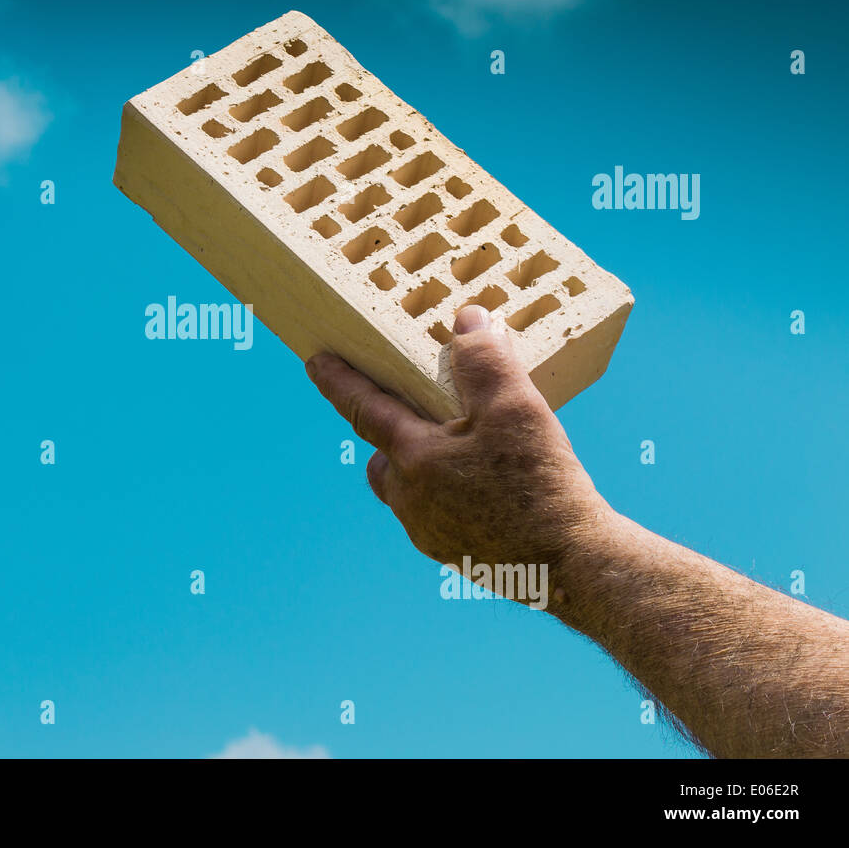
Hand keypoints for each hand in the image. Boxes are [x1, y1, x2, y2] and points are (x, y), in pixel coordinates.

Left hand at [305, 305, 608, 596]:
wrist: (571, 566)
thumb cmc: (539, 486)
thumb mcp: (515, 408)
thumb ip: (484, 361)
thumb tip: (466, 321)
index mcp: (413, 457)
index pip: (362, 408)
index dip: (339, 381)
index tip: (315, 362)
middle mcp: (410, 498)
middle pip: (384, 455)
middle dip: (390, 432)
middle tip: (412, 411)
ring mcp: (430, 532)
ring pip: (410, 488)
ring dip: (423, 464)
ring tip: (461, 447)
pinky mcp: (456, 553)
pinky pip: (438, 514)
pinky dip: (451, 492)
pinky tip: (488, 485)